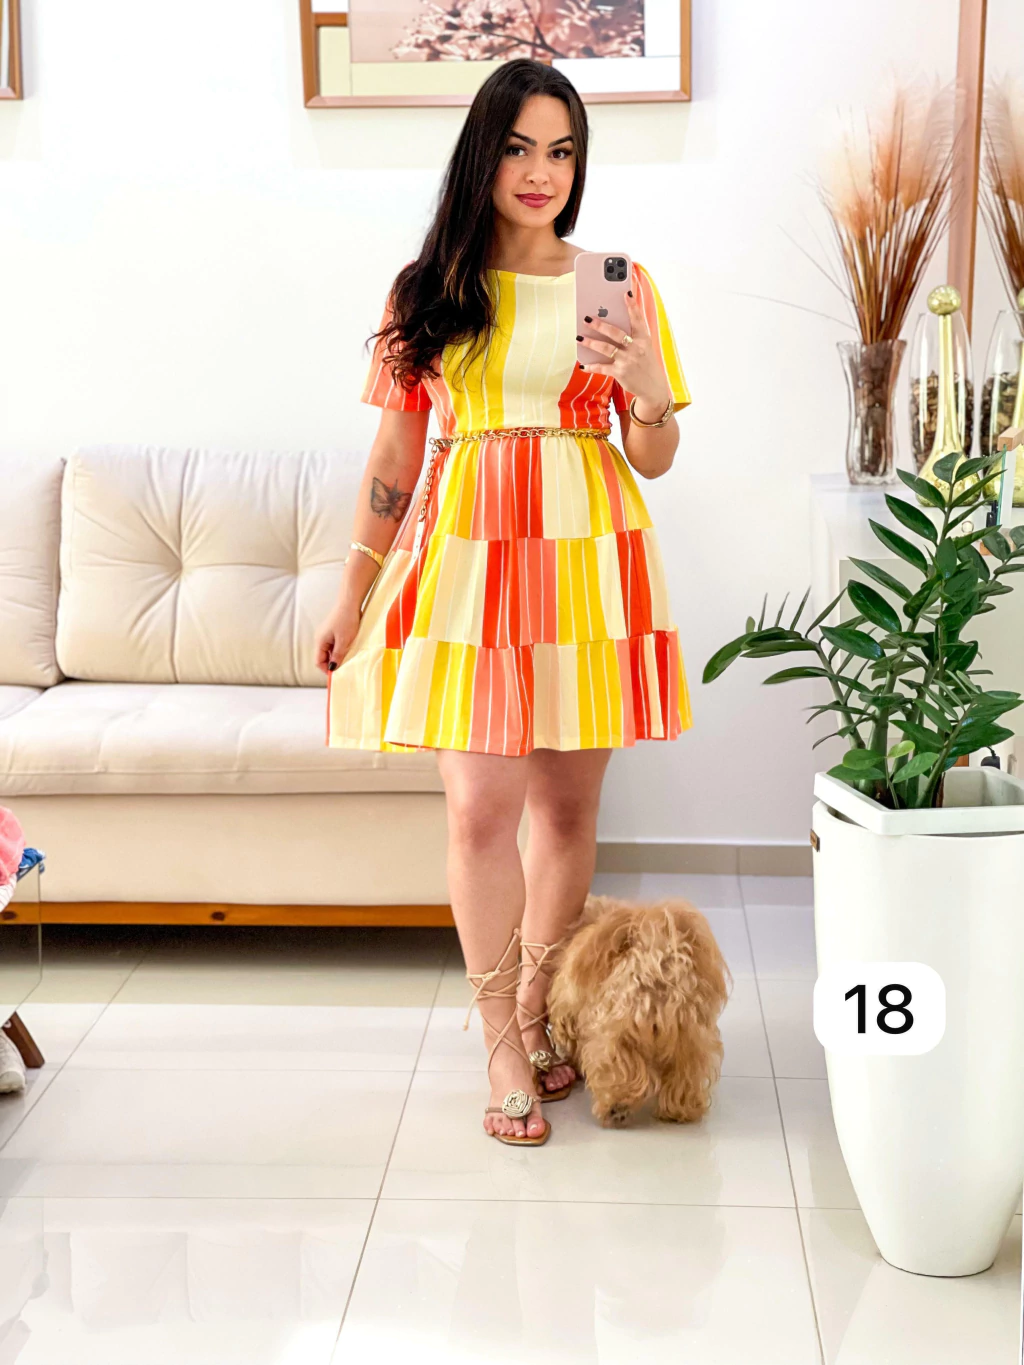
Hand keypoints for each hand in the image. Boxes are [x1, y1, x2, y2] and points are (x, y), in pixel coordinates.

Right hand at [314, 597, 362, 675]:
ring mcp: (326, 634)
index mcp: (320, 641)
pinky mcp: (332, 630)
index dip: (326, 669)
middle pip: (323, 656)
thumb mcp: (344, 641)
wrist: (350, 602)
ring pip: (329, 651)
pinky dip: (340, 648)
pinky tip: (349, 647)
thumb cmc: (346, 620)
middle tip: (345, 666)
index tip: (337, 674)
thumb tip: (332, 668)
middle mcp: (320, 638)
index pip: (318, 661)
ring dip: (337, 655)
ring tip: (348, 656)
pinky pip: (333, 644)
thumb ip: (337, 655)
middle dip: (332, 663)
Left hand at [577, 278, 671, 413]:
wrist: (653, 388)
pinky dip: (591, 366)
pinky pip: (602, 368)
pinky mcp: (620, 373)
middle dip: (600, 325)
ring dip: (591, 343)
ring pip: (606, 348)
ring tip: (579, 337)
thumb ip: (633, 336)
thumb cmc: (645, 364)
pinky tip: (583, 364)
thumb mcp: (645, 348)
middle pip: (616, 333)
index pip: (638, 319)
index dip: (632, 306)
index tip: (626, 294)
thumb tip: (611, 324)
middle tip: (587, 318)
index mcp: (643, 339)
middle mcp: (636, 348)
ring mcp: (628, 361)